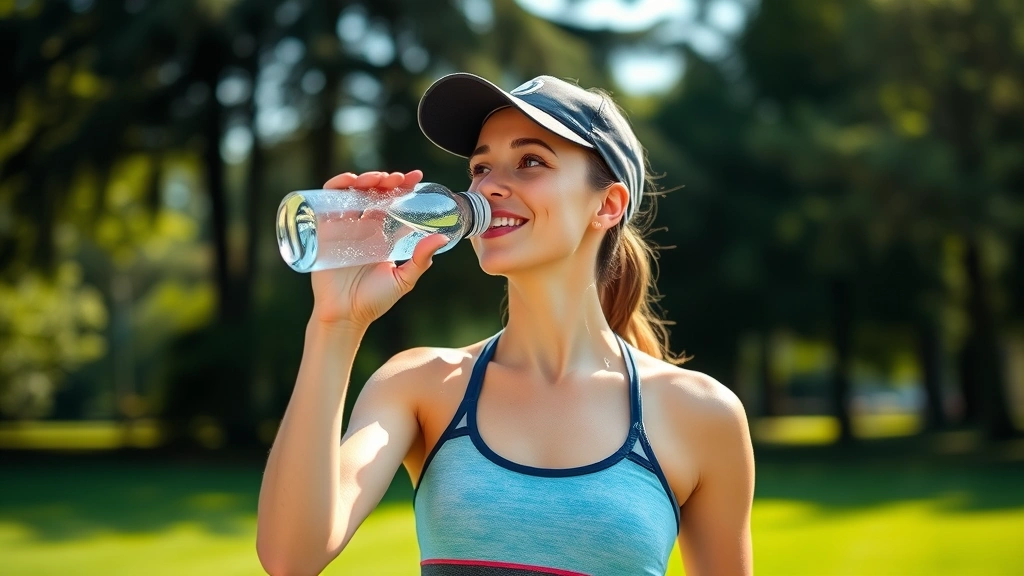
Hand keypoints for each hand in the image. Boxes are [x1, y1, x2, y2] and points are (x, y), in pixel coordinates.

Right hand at [309, 170, 449, 329]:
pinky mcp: (325, 230)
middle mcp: (364, 227)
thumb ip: (421, 260)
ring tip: (377, 179)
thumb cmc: (374, 300)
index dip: (404, 187)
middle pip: (374, 194)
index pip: (394, 204)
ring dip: (364, 179)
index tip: (417, 177)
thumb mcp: (403, 279)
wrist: (345, 315)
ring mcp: (344, 227)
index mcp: (383, 235)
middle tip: (398, 179)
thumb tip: (442, 238)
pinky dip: (336, 186)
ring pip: (353, 193)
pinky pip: (327, 201)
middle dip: (386, 180)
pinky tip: (348, 182)